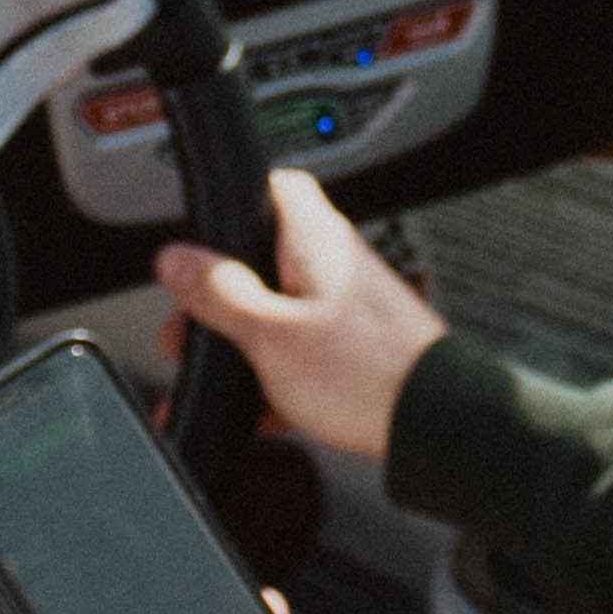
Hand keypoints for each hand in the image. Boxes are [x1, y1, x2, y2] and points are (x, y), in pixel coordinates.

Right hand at [158, 168, 444, 461]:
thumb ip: (219, 293)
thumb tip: (176, 260)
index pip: (276, 187)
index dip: (234, 203)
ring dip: (248, 347)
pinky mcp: (362, 350)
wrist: (436, 426)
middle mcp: (337, 265)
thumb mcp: (269, 333)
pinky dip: (279, 380)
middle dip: (223, 300)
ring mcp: (352, 308)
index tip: (201, 239)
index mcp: (314, 241)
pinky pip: (306, 356)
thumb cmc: (366, 374)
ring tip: (221, 384)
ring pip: (283, 314)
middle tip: (192, 331)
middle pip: (266, 262)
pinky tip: (261, 415)